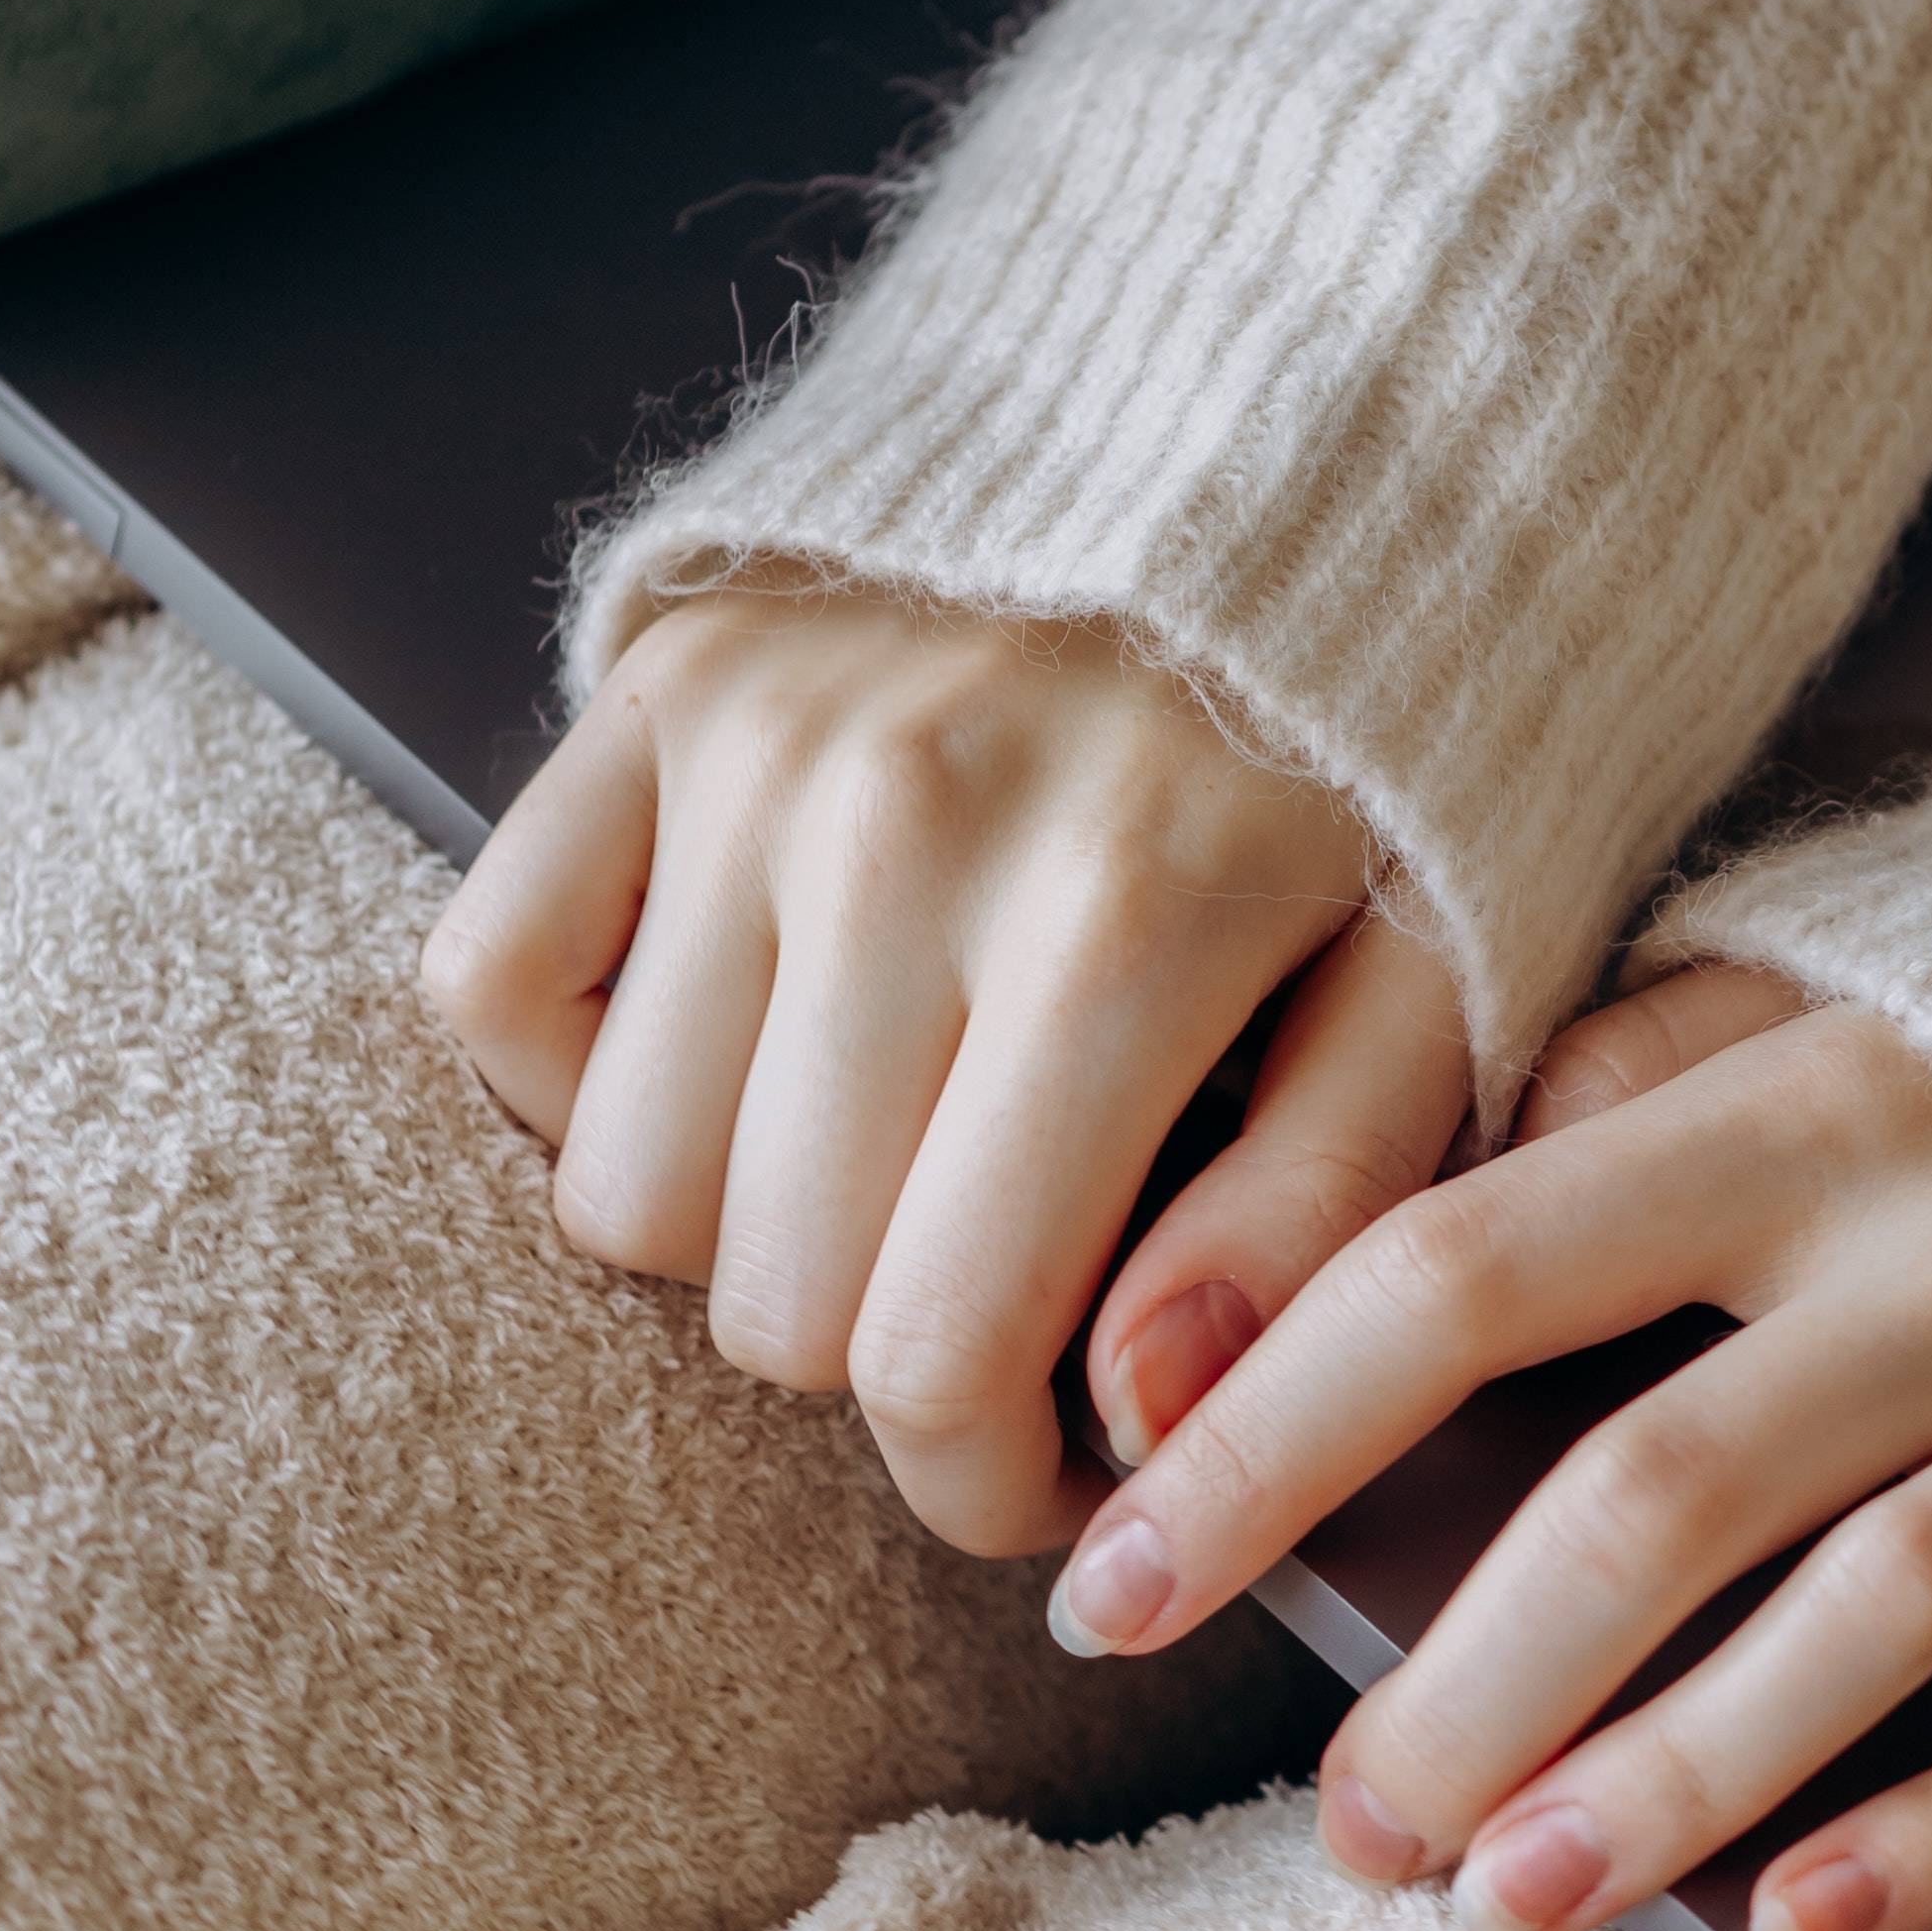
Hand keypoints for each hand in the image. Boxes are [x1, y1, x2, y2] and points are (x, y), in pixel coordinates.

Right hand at [421, 590, 1468, 1553]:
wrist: (1320, 448)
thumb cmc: (1391, 758)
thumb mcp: (1441, 987)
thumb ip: (1310, 1220)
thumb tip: (1145, 1421)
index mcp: (1119, 925)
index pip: (928, 1351)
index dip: (976, 1483)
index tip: (1043, 1472)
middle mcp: (901, 833)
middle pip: (769, 1301)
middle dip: (889, 1368)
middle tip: (997, 1304)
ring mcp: (754, 749)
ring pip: (624, 1186)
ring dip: (749, 1233)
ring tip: (894, 1166)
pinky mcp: (658, 682)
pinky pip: (490, 983)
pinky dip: (577, 1071)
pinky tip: (743, 1059)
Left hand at [1051, 962, 1931, 1930]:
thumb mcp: (1890, 956)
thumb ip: (1663, 1043)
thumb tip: (1438, 1153)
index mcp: (1834, 1099)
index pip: (1472, 1265)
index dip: (1265, 1432)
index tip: (1110, 1570)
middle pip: (1651, 1488)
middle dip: (1462, 1686)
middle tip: (1346, 1830)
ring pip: (1869, 1618)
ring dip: (1670, 1783)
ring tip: (1515, 1907)